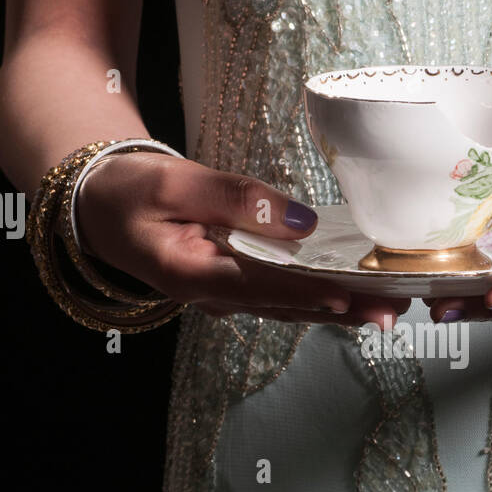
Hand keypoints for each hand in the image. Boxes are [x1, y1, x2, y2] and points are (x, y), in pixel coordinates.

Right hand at [76, 153, 408, 327]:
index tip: (349, 294)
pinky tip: (357, 295)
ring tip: (389, 307)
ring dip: (341, 310)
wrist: (99, 207)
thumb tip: (299, 219)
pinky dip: (321, 297)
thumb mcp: (175, 181)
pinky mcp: (236, 286)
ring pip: (291, 308)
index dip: (307, 291)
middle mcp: (213, 296)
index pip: (260, 285)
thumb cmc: (130, 192)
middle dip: (342, 310)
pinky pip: (284, 296)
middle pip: (287, 307)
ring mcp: (225, 296)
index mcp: (191, 273)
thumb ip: (237, 199)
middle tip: (392, 310)